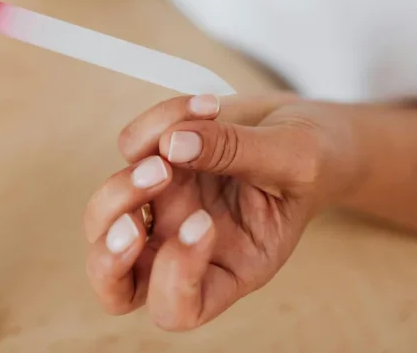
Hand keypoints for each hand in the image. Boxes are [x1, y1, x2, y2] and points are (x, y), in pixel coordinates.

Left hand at [83, 93, 360, 330]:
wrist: (305, 127)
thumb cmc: (313, 161)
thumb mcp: (295, 159)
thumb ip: (238, 153)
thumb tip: (173, 144)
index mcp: (227, 269)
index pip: (178, 308)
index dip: (174, 278)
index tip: (203, 222)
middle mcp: (183, 248)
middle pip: (116, 282)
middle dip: (112, 250)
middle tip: (148, 202)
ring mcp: (163, 208)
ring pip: (104, 219)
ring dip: (124, 183)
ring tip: (176, 139)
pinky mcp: (152, 164)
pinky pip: (130, 149)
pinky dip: (156, 123)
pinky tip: (205, 107)